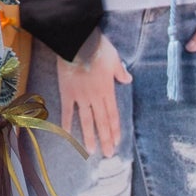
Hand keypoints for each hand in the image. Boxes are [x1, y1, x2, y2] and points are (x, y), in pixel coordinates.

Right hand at [55, 30, 131, 156]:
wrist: (78, 41)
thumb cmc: (98, 47)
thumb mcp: (115, 59)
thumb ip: (120, 72)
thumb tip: (128, 80)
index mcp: (107, 90)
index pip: (113, 115)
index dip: (115, 130)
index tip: (117, 142)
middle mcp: (95, 97)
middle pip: (101, 122)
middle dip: (105, 139)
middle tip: (108, 154)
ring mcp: (80, 96)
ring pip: (86, 120)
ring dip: (89, 136)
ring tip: (91, 151)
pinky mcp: (67, 92)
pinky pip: (67, 110)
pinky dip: (67, 123)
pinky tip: (67, 135)